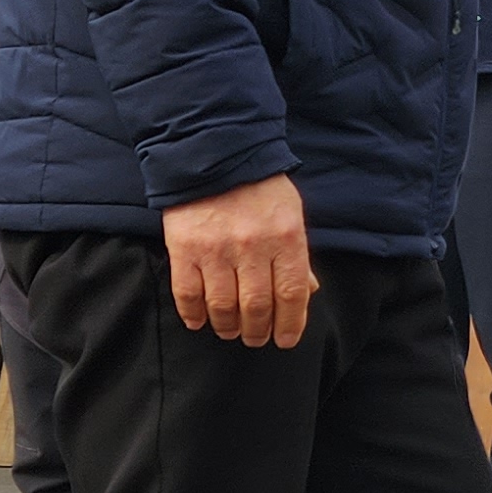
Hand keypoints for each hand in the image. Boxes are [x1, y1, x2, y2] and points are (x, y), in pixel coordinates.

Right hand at [162, 173, 315, 347]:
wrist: (213, 152)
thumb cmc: (259, 186)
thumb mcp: (290, 214)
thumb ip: (297, 255)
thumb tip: (307, 291)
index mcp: (286, 238)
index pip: (292, 295)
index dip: (290, 324)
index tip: (286, 340)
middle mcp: (253, 247)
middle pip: (257, 307)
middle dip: (258, 332)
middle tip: (256, 339)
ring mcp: (216, 249)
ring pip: (223, 307)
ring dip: (228, 327)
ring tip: (230, 331)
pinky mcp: (184, 248)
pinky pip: (189, 294)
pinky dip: (194, 314)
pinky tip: (200, 322)